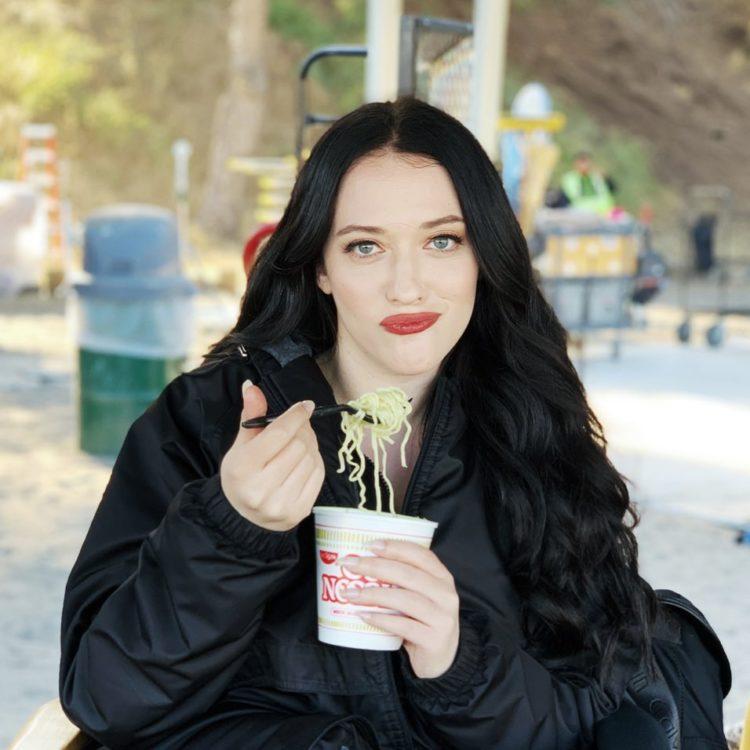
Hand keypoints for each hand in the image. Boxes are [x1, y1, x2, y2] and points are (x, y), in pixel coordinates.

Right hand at [219, 380, 325, 531]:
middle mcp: (261, 489)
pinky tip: (304, 459)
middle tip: (299, 425)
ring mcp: (281, 503)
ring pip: (310, 458)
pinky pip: (318, 475)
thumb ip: (251, 416)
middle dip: (302, 430)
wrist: (242, 516)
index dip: (296, 415)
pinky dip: (315, 461)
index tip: (306, 405)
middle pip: (298, 445)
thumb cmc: (242, 474)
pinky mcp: (299, 512)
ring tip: (299, 443)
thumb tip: (251, 386)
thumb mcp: (241, 445)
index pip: (279, 434)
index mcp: (243, 468)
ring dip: (310, 445)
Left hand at [339, 540, 459, 678]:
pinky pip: (404, 626)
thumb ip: (401, 579)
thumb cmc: (422, 620)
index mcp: (442, 577)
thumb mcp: (420, 595)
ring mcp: (442, 618)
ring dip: (374, 594)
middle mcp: (446, 594)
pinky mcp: (434, 640)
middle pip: (409, 574)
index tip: (369, 545)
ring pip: (406, 599)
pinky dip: (381, 619)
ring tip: (350, 593)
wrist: (442, 658)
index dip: (395, 547)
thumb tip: (360, 561)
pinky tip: (364, 615)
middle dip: (376, 567)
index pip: (420, 554)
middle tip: (350, 565)